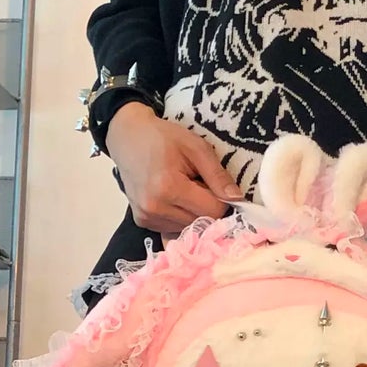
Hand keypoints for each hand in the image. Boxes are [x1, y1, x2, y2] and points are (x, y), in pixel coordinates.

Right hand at [107, 106, 243, 233]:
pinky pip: (173, 229)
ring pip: (189, 229)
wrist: (128, 137)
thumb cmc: (163, 138)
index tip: (210, 182)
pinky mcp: (142, 222)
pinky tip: (173, 199)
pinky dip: (180, 217)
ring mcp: (147, 218)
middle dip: (206, 206)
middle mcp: (155, 208)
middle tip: (196, 183)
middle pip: (201, 223)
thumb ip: (218, 175)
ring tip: (182, 188)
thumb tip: (238, 200)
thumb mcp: (196, 148)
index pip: (213, 211)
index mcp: (169, 188)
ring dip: (193, 213)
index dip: (219, 198)